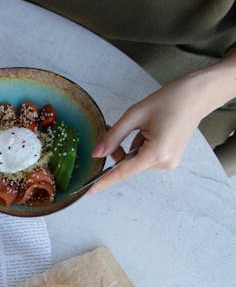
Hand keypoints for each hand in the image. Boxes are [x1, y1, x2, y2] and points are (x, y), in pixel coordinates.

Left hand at [88, 68, 227, 192]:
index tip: (90, 191)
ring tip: (145, 126)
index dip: (105, 181)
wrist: (196, 95)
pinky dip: (140, 146)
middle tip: (124, 127)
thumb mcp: (135, 114)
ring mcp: (168, 162)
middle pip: (128, 164)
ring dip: (131, 146)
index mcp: (156, 153)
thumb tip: (98, 154)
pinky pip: (144, 158)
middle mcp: (164, 162)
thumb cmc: (170, 100)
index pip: (123, 172)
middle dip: (119, 150)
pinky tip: (150, 131)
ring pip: (135, 161)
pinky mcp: (169, 159)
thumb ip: (114, 136)